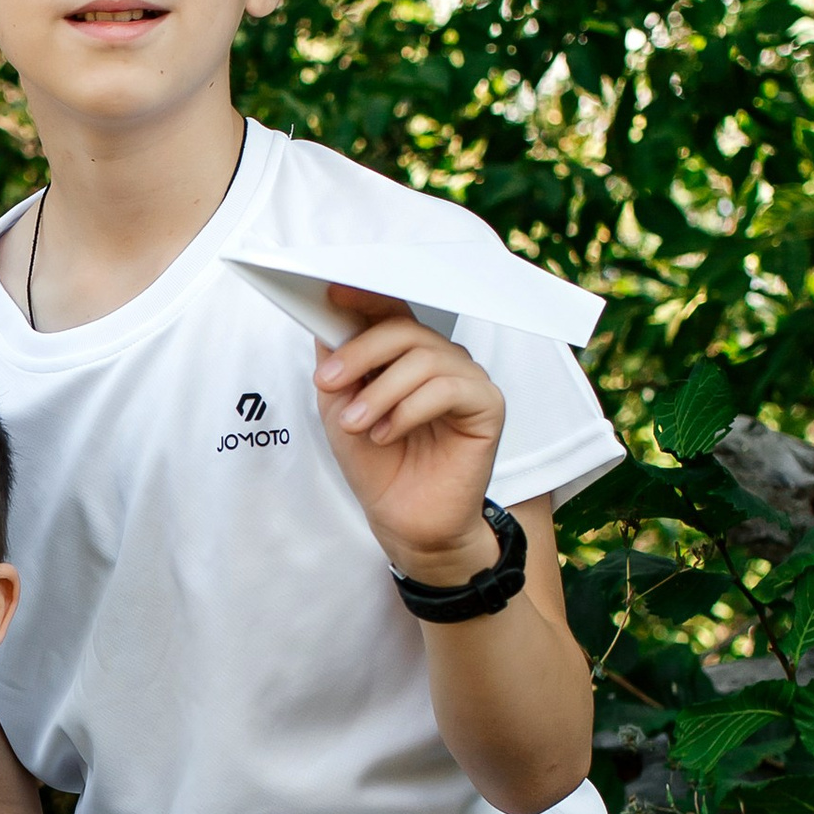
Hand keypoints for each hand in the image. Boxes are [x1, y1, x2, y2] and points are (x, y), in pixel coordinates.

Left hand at [313, 287, 507, 578]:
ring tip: (357, 425)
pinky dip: (408, 410)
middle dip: (360, 353)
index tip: (330, 293)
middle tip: (329, 383)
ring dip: (380, 392)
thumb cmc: (378, 465)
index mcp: (409, 354)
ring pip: (424, 359)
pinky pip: (447, 389)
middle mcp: (442, 359)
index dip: (365, 296)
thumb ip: (337, 365)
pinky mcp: (488, 405)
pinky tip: (387, 434)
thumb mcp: (342, 409)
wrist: (405, 521)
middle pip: (404, 330)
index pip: (392, 310)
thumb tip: (325, 321)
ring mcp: (468, 379)